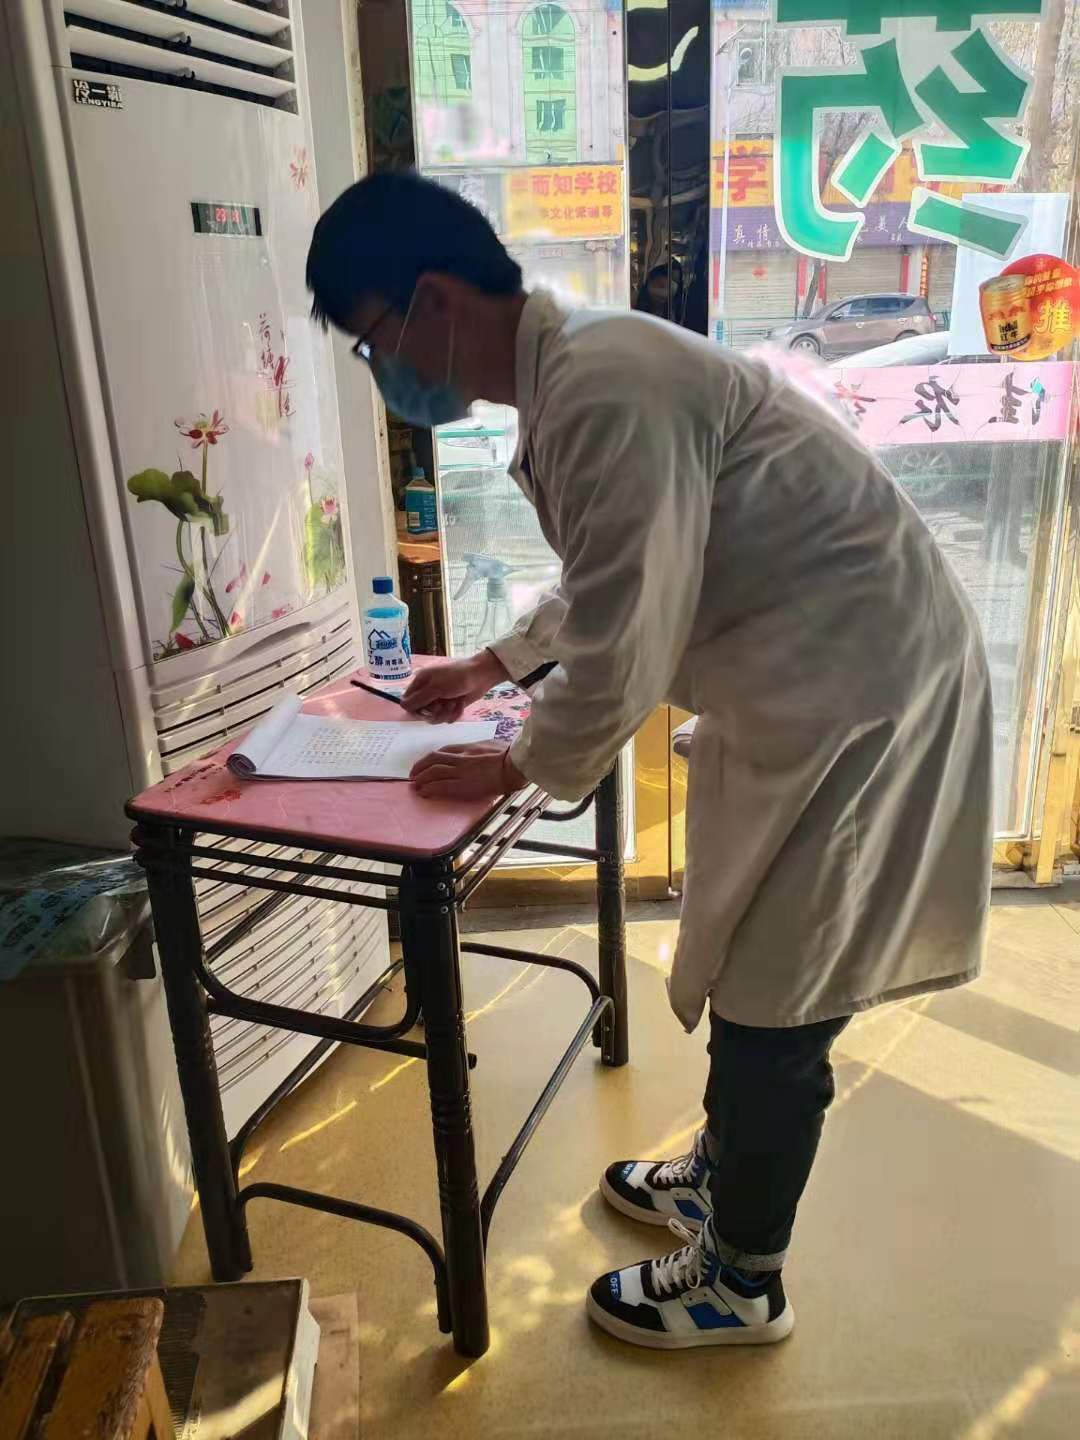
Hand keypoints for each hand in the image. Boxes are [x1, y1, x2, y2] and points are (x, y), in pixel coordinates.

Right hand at [401, 650, 509, 723]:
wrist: (481, 676)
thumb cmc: (456, 677)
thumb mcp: (435, 687)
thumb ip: (418, 698)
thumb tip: (402, 706)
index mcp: (421, 682)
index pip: (408, 701)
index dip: (416, 709)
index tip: (425, 710)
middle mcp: (429, 692)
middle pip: (422, 713)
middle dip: (434, 712)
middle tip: (443, 705)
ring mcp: (440, 700)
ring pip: (435, 718)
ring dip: (446, 713)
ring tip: (454, 703)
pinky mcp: (451, 707)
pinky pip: (447, 718)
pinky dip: (455, 713)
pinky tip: (460, 704)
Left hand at [409, 742, 525, 800]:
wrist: (513, 766)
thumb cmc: (507, 755)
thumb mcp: (488, 744)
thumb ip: (477, 748)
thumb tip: (474, 751)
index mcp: (466, 748)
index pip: (442, 751)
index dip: (429, 758)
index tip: (424, 764)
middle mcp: (459, 758)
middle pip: (433, 760)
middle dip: (419, 767)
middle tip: (413, 775)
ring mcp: (460, 772)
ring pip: (433, 772)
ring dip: (421, 778)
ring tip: (415, 785)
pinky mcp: (462, 786)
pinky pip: (440, 786)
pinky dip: (429, 788)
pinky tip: (423, 792)